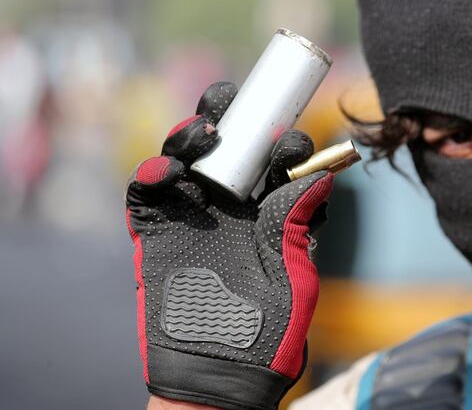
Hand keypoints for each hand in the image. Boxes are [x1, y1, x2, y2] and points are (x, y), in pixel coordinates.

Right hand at [125, 82, 332, 409]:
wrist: (221, 374)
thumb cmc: (269, 330)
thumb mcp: (295, 273)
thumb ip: (298, 223)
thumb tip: (320, 175)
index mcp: (269, 211)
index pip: (272, 161)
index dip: (280, 141)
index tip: (290, 140)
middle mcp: (230, 206)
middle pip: (226, 146)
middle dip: (228, 117)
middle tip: (232, 100)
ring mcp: (190, 216)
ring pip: (185, 158)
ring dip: (190, 136)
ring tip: (204, 131)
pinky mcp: (156, 233)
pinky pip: (147, 193)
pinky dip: (152, 172)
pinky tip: (168, 170)